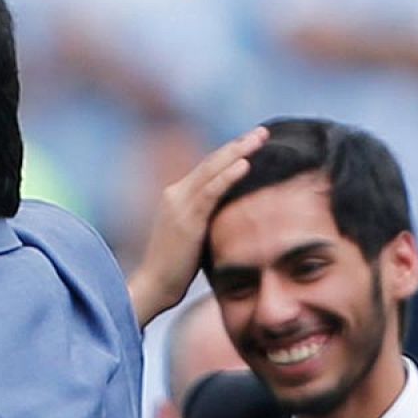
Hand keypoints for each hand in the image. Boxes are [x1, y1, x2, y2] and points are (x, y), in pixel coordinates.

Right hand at [126, 127, 268, 327]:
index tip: (252, 143)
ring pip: (212, 170)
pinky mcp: (187, 219)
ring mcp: (179, 205)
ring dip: (238, 151)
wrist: (154, 286)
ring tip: (260, 138)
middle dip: (238, 145)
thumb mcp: (194, 236)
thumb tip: (232, 215)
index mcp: (176, 197)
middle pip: (211, 162)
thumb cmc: (175, 269)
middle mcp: (175, 194)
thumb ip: (207, 219)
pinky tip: (245, 163)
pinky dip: (228, 176)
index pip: (207, 168)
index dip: (230, 154)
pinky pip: (210, 191)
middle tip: (263, 132)